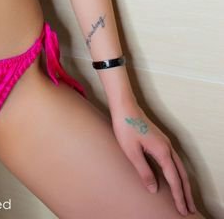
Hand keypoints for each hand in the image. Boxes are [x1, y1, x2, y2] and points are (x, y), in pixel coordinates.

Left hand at [111, 101, 196, 215]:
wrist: (125, 106)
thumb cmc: (126, 127)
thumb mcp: (132, 152)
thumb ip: (144, 171)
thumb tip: (154, 189)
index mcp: (162, 152)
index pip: (174, 180)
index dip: (178, 196)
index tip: (182, 210)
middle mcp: (168, 148)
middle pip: (182, 175)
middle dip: (186, 193)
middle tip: (189, 210)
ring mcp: (165, 143)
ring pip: (180, 167)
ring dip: (184, 184)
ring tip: (185, 198)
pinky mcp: (161, 141)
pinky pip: (175, 161)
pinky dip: (178, 173)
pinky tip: (175, 178)